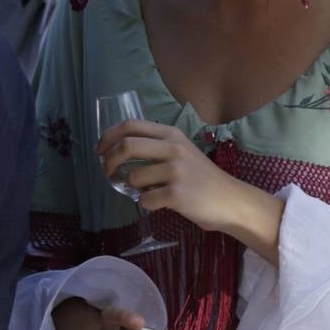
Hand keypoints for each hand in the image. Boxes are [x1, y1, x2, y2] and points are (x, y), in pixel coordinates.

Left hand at [96, 120, 283, 256]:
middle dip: (109, 160)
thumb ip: (157, 146)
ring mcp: (176, 171)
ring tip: (145, 190)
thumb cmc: (202, 177)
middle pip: (127, 146)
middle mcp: (174, 148)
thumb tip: (118, 149)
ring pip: (134, 177)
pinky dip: (146, 204)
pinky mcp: (178, 194)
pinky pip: (145, 200)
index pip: (131, 125)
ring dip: (132, 187)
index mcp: (172, 134)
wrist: (230, 200)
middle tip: (106, 171)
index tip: (99, 150)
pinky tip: (158, 203)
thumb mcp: (182, 151)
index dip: (108, 136)